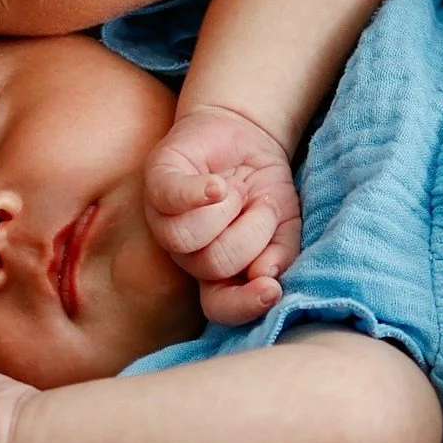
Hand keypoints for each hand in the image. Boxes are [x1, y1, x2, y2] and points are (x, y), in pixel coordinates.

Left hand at [144, 103, 300, 325]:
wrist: (248, 136)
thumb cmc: (262, 190)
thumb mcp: (283, 227)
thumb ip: (279, 257)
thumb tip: (266, 278)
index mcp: (213, 272)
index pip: (219, 307)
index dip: (244, 304)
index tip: (271, 289)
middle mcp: (184, 252)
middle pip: (212, 265)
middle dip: (250, 234)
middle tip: (261, 206)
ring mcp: (164, 218)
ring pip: (187, 237)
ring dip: (229, 210)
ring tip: (240, 191)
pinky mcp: (158, 179)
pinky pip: (170, 196)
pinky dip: (198, 193)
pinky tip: (218, 185)